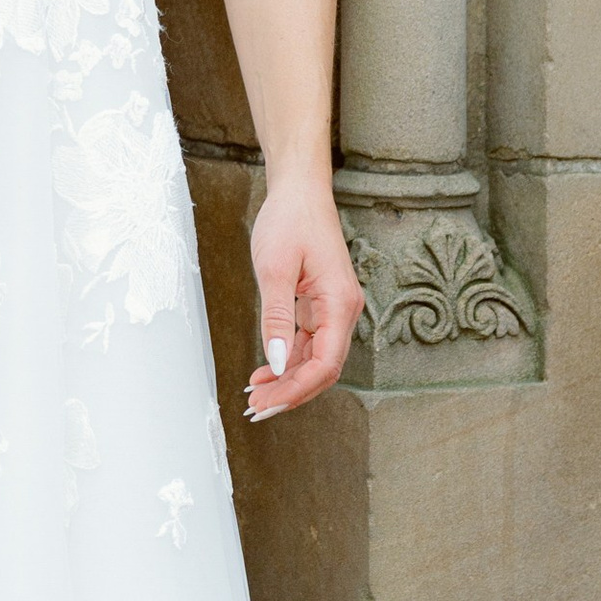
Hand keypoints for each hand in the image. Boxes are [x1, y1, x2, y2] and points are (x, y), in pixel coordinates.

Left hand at [243, 179, 362, 420]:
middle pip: (323, 368)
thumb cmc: (289, 221)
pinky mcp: (321, 305)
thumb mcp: (275, 269)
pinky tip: (265, 371)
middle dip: (292, 392)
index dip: (297, 389)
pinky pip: (309, 343)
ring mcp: (334, 309)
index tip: (268, 403)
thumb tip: (276, 361)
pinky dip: (288, 359)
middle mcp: (344, 310)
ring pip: (315, 358)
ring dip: (288, 379)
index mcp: (339, 303)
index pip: (326, 363)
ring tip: (256, 394)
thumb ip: (276, 317)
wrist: (299, 191)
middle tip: (257, 408)